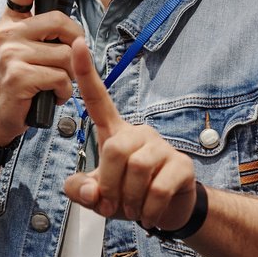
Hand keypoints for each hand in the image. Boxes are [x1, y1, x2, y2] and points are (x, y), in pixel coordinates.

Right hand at [0, 0, 82, 146]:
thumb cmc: (17, 82)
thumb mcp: (24, 50)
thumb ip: (42, 33)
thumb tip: (75, 27)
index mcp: (9, 21)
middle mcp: (6, 33)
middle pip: (59, 22)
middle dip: (76, 43)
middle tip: (70, 61)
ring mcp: (10, 54)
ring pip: (66, 55)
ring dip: (69, 75)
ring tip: (54, 84)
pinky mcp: (18, 76)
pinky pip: (61, 78)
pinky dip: (64, 91)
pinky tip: (52, 96)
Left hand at [62, 36, 197, 232]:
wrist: (170, 212)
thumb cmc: (130, 195)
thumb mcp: (98, 197)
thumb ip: (82, 191)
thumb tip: (88, 192)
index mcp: (114, 133)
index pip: (97, 99)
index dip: (85, 73)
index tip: (75, 43)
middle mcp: (138, 133)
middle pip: (114, 149)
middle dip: (109, 184)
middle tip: (114, 204)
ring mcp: (162, 147)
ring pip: (136, 169)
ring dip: (129, 200)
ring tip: (132, 209)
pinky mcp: (182, 165)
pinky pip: (157, 188)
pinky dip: (147, 209)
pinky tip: (149, 213)